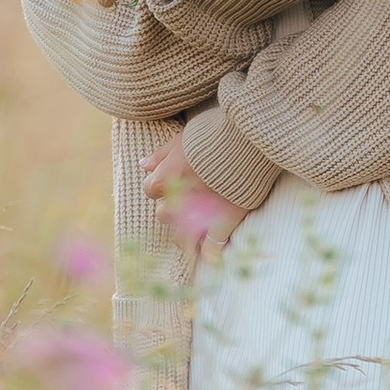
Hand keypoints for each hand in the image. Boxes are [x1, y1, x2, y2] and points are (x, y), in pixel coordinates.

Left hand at [140, 127, 247, 254]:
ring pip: (182, 237)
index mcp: (167, 177)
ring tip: (196, 228)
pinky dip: (210, 253)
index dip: (160, 186)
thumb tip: (144, 164)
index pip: (150, 189)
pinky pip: (211, 248)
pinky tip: (209, 255)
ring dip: (186, 234)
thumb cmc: (213, 134)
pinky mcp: (222, 223)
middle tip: (186, 203)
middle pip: (163, 215)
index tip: (172, 183)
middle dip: (172, 210)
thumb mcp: (183, 138)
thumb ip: (162, 154)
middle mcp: (178, 199)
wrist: (246, 142)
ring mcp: (200, 215)